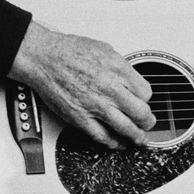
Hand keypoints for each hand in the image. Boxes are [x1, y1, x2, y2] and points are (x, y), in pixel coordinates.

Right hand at [8, 21, 154, 148]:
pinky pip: (102, 137)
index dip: (146, 98)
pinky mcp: (80, 118)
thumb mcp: (105, 49)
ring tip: (140, 139)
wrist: (44, 58)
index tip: (143, 101)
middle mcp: (110, 89)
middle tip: (149, 123)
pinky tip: (118, 144)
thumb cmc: (69, 51)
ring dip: (137, 136)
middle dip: (148, 121)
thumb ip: (121, 67)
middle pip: (141, 113)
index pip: (146, 92)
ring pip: (126, 129)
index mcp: (118, 70)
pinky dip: (113, 143)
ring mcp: (96, 106)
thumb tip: (130, 79)